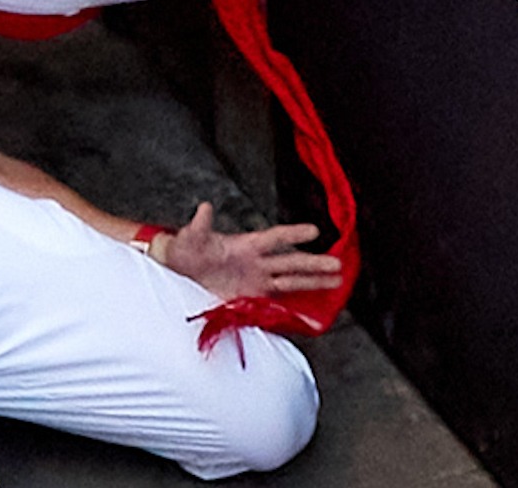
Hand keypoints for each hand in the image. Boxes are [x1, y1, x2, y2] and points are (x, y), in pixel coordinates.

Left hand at [158, 202, 342, 301]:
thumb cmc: (186, 250)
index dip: (293, 234)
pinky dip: (294, 307)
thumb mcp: (191, 237)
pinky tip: (312, 311)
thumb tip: (205, 207)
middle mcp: (256, 262)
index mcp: (246, 244)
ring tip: (338, 281)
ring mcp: (256, 280)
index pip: (275, 238)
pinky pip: (277, 302)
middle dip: (314, 263)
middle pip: (290, 262)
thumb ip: (200, 226)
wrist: (178, 272)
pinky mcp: (250, 297)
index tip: (315, 231)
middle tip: (339, 264)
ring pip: (290, 281)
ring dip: (313, 282)